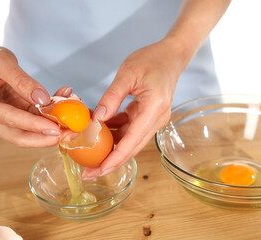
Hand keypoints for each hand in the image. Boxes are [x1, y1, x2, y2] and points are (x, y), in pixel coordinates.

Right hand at [0, 45, 65, 146]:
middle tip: (69, 134)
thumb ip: (22, 80)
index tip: (54, 128)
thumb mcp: (2, 62)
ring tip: (74, 122)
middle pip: (19, 136)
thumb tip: (42, 99)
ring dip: (53, 129)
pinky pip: (38, 121)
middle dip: (45, 138)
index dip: (33, 125)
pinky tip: (67, 103)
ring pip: (31, 133)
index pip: (9, 119)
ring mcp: (5, 121)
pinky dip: (53, 115)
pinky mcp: (19, 118)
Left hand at [83, 39, 186, 178]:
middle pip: (132, 148)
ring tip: (89, 155)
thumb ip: (112, 97)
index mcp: (153, 109)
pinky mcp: (149, 116)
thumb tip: (96, 119)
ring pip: (130, 141)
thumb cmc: (152, 60)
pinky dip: (115, 133)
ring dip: (111, 148)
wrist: (172, 56)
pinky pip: (131, 130)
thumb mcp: (128, 73)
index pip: (132, 141)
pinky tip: (100, 131)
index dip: (114, 159)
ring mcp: (154, 119)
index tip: (97, 170)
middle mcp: (156, 119)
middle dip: (110, 162)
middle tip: (88, 173)